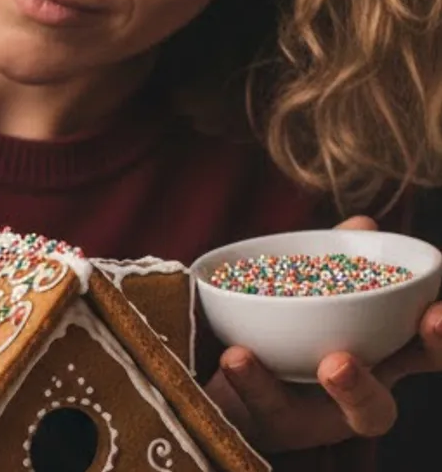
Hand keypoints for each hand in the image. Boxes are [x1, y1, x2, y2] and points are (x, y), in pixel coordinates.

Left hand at [205, 216, 441, 452]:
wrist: (225, 374)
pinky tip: (236, 355)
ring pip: (320, 419)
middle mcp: (349, 397)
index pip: (421, 352)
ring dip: (337, 389)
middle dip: (372, 385)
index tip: (435, 313)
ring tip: (323, 362)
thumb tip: (364, 224)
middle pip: (378, 408)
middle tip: (344, 362)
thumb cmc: (290, 324)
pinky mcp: (268, 423)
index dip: (437, 336)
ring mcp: (307, 418)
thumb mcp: (313, 287)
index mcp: (376, 358)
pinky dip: (250, 379)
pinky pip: (262, 408)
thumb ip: (339, 259)